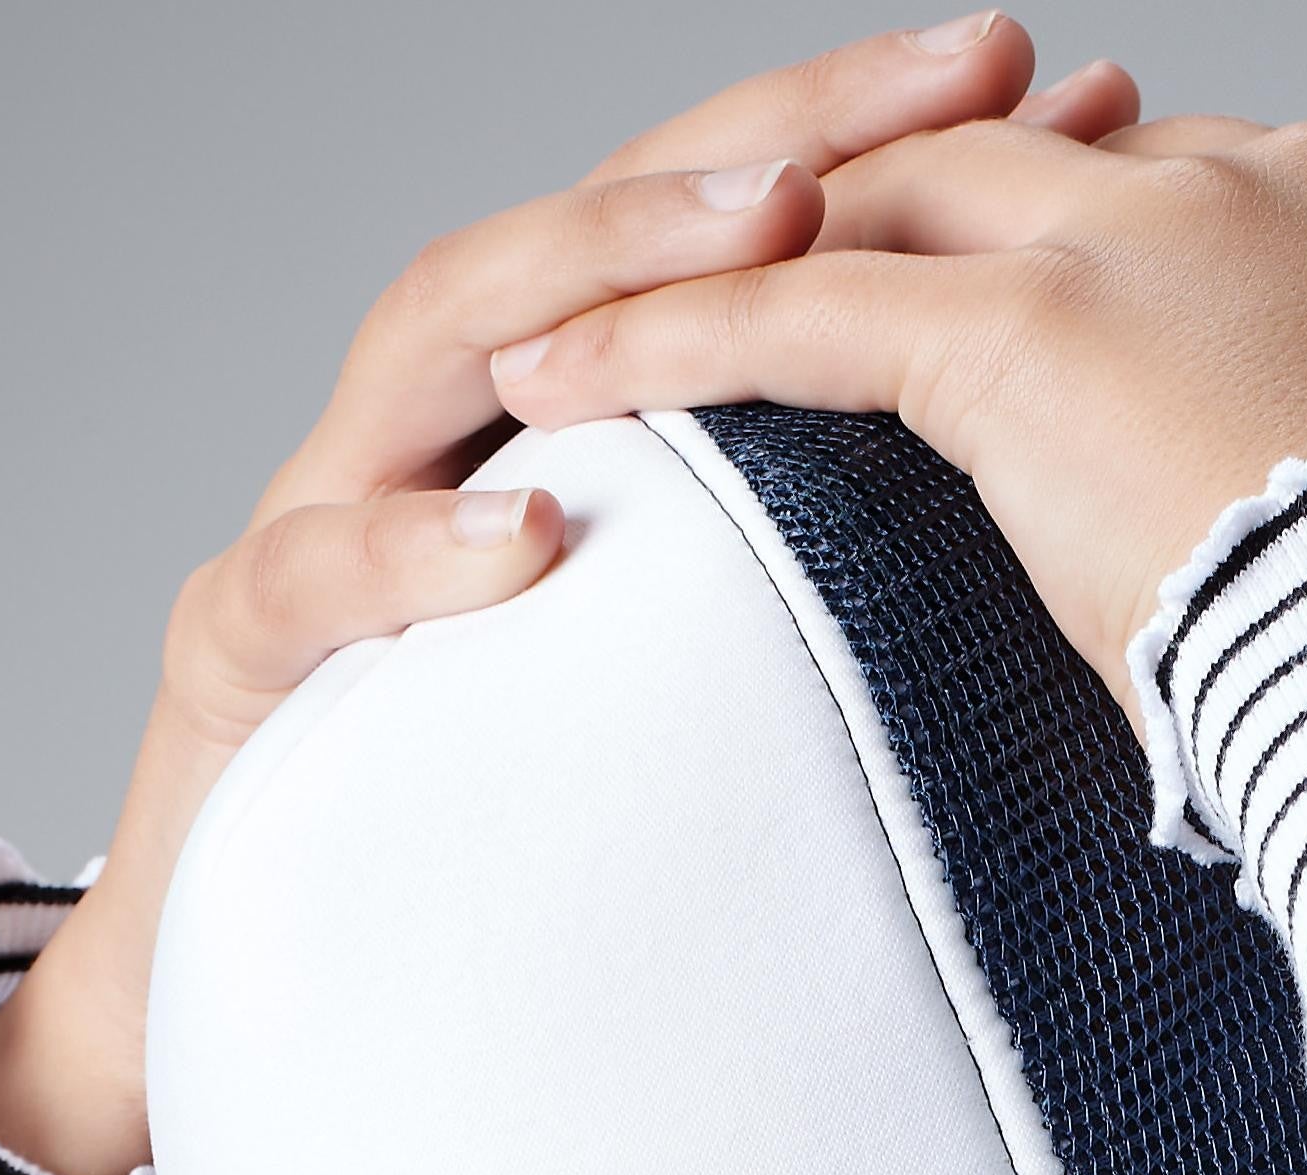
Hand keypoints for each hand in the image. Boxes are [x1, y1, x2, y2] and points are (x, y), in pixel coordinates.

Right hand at [0, 16, 1139, 1174]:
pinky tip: (530, 538)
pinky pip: (311, 578)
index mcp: (554, 423)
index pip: (712, 243)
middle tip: (963, 73)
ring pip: (439, 333)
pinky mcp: (241, 649)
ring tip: (774, 227)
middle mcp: (438, 427)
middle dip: (780, 135)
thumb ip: (792, 579)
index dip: (877, 150)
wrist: (263, 953)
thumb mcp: (678, 678)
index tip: (1065, 89)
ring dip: (604, 269)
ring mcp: (324, 513)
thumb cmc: (489, 807)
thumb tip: (1012, 542)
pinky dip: (416, 551)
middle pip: (597, 235)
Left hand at [491, 115, 1306, 716]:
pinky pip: (803, 320)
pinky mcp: (1029, 339)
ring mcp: (1154, 246)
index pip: (1236, 209)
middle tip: (809, 258)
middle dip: (921, 198)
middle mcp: (1287, 192)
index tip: (1069, 306)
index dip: (1130, 246)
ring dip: (754, 256)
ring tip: (621, 312)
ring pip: (893, 206)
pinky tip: (574, 374)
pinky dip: (676, 341)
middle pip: (1042, 159)